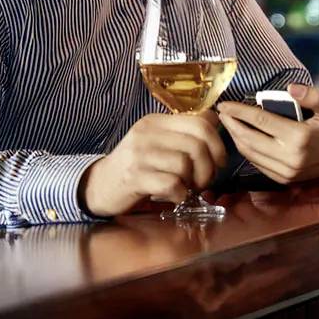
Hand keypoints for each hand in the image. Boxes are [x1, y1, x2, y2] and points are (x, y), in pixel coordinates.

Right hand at [79, 113, 227, 216]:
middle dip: (209, 167)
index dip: (218, 143)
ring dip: (194, 182)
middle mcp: (147, 133)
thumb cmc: (136, 166)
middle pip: (197, 144)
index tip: (219, 161)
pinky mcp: (134, 177)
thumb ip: (181, 135)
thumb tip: (215, 124)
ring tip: (187, 188)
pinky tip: (175, 197)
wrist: (99, 185)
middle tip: (204, 181)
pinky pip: (171, 184)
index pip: (200, 121)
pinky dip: (180, 195)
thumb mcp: (156, 143)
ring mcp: (139, 154)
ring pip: (186, 164)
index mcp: (156, 121)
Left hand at [216, 84, 318, 184]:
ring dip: (235, 138)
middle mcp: (289, 157)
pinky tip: (242, 139)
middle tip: (221, 113)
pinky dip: (246, 151)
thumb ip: (310, 95)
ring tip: (228, 123)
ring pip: (250, 154)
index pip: (260, 121)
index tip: (223, 104)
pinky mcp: (283, 179)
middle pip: (249, 139)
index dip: (239, 112)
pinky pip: (257, 164)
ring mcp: (285, 171)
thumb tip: (290, 87)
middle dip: (231, 125)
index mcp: (298, 137)